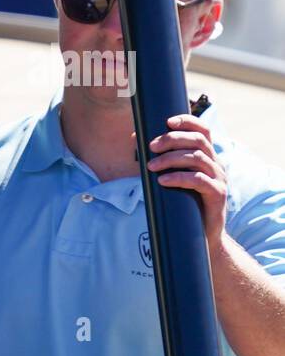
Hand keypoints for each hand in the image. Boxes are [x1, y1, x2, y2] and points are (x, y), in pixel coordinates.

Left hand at [147, 114, 226, 246]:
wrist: (202, 234)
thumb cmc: (182, 204)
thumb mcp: (171, 178)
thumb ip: (161, 160)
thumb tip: (136, 139)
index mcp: (206, 157)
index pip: (203, 130)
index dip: (188, 121)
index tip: (167, 121)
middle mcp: (215, 164)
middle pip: (198, 140)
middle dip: (172, 139)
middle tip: (150, 147)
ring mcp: (219, 179)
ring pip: (197, 158)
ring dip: (170, 159)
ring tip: (150, 166)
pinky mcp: (218, 194)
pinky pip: (200, 181)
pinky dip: (179, 178)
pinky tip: (162, 181)